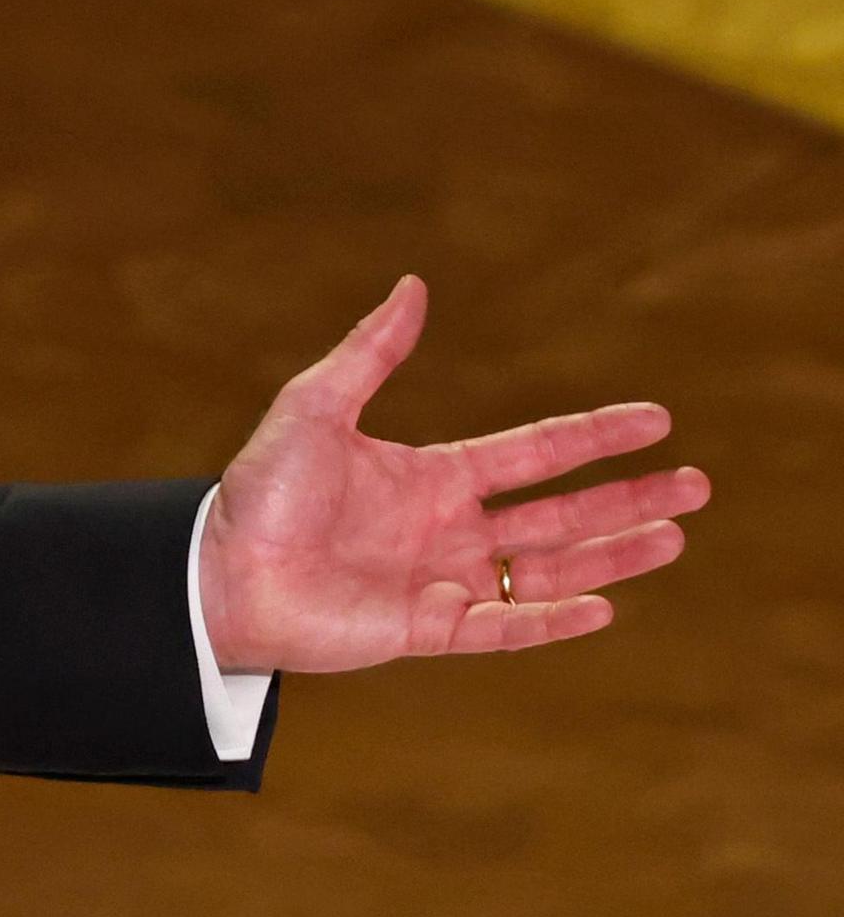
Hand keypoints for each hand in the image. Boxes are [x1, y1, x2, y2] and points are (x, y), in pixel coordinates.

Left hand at [197, 274, 706, 674]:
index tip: (657, 419)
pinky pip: (506, 628)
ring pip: (549, 570)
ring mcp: (443, 581)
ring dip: (613, 554)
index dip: (594, 436)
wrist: (218, 571)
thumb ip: (371, 352)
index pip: (534, 452)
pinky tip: (607, 606)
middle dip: (628, 498)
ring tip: (676, 537)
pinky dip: (554, 619)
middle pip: (560, 513)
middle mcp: (448, 529)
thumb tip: (413, 286)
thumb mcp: (315, 407)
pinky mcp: (427, 630)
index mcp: (431, 476)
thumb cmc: (260, 491)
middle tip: (698, 486)